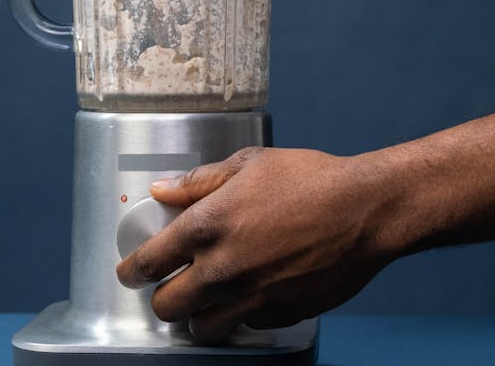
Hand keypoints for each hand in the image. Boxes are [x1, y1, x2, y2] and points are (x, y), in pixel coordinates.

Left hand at [115, 146, 405, 342]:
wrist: (364, 212)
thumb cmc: (310, 180)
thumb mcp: (250, 164)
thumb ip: (200, 181)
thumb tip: (163, 189)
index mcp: (206, 227)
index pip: (148, 262)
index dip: (131, 271)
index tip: (129, 273)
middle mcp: (221, 269)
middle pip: (165, 307)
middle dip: (161, 298)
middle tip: (170, 286)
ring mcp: (249, 298)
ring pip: (199, 329)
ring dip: (197, 316)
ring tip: (206, 300)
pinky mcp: (277, 315)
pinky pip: (243, 327)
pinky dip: (238, 316)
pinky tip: (248, 296)